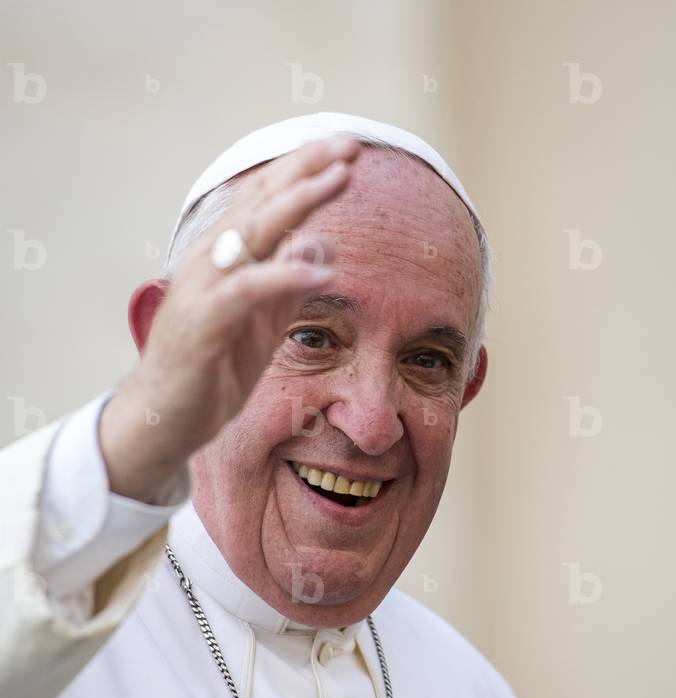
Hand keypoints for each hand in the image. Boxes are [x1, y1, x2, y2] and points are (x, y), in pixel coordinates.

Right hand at [99, 135, 359, 501]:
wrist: (169, 419)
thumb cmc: (213, 370)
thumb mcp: (265, 325)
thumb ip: (291, 284)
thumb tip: (323, 241)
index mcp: (225, 257)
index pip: (266, 200)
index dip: (304, 171)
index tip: (347, 149)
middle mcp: (210, 260)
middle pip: (261, 201)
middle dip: (307, 169)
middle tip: (350, 145)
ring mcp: (203, 288)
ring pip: (253, 231)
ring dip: (299, 202)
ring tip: (341, 179)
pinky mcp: (203, 321)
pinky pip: (249, 289)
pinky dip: (285, 275)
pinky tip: (323, 268)